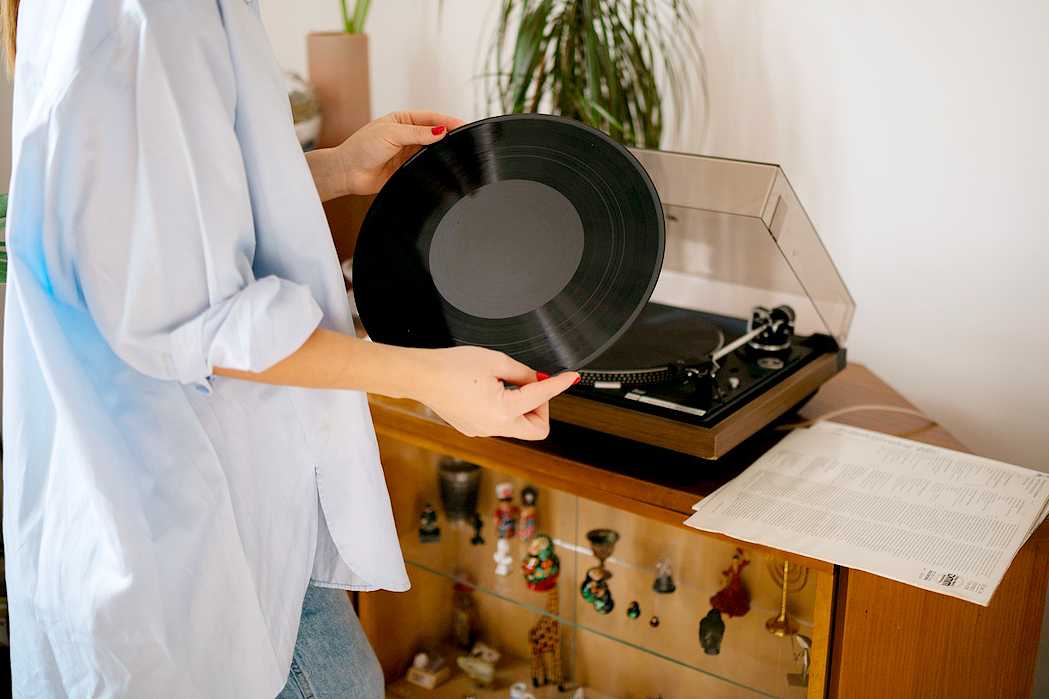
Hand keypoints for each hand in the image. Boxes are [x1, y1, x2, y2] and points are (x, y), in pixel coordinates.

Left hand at [336, 111, 466, 195]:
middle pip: (435, 134)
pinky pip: (426, 167)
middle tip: (466, 139)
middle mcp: (408, 136)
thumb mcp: (390, 134)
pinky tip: (443, 166)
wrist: (348, 172)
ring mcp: (409, 153)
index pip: (431, 118)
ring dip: (443, 151)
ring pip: (433, 151)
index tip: (463, 124)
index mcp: (403, 120)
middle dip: (450, 135)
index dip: (448, 121)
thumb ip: (416, 133)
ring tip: (458, 152)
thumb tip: (439, 131)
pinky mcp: (408, 169)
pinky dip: (435, 166)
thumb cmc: (361, 148)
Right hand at [411, 346, 578, 439]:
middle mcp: (494, 427)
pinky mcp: (473, 429)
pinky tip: (491, 391)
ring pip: (518, 426)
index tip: (571, 379)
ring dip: (522, 407)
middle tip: (533, 387)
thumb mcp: (495, 360)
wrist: (421, 376)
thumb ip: (522, 372)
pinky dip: (505, 409)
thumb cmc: (451, 366)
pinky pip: (500, 423)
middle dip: (542, 408)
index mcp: (503, 410)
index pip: (542, 397)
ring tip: (505, 383)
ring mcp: (483, 431)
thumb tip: (535, 380)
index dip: (559, 385)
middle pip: (537, 429)